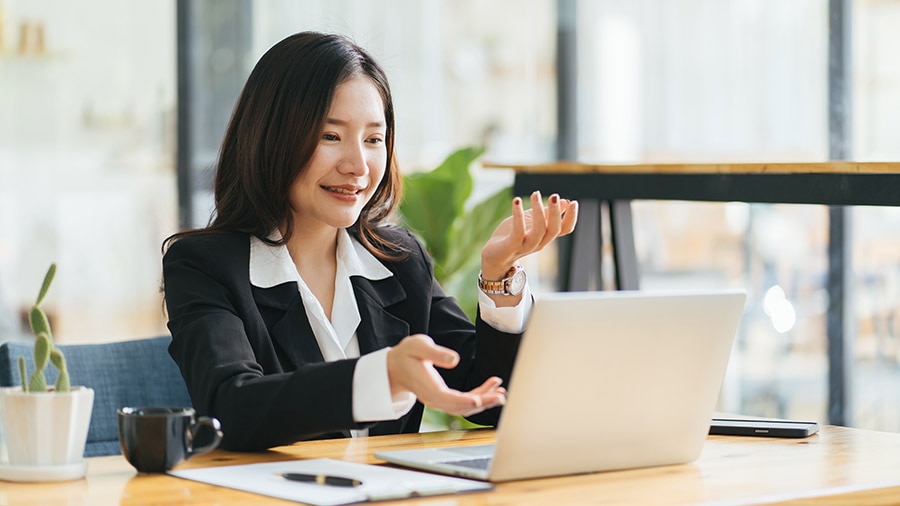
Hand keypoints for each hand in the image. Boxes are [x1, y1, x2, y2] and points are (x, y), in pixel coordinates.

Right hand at [387, 334, 506, 416]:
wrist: (395, 367)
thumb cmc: (406, 354)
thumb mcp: (417, 346)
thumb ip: (435, 352)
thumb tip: (454, 359)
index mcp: (427, 387)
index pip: (447, 399)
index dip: (464, 401)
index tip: (479, 400)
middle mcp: (434, 399)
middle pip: (460, 407)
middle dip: (482, 403)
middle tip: (500, 396)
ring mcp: (439, 401)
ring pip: (464, 407)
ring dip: (484, 401)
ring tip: (501, 393)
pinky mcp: (444, 398)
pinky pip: (463, 402)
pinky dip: (478, 396)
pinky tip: (491, 387)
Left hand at [481, 191, 577, 279]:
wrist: (493, 256)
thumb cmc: (512, 236)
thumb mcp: (531, 222)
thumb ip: (546, 213)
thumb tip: (565, 201)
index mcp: (545, 236)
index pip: (565, 229)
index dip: (571, 217)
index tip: (573, 202)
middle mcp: (539, 242)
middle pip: (554, 230)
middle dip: (555, 212)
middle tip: (554, 196)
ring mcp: (525, 246)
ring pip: (539, 231)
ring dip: (539, 212)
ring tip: (535, 194)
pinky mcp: (511, 246)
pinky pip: (518, 232)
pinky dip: (518, 216)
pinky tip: (516, 200)